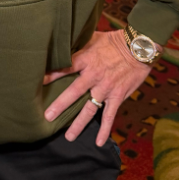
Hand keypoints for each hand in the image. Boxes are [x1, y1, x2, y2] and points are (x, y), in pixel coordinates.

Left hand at [43, 29, 151, 145]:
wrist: (139, 48)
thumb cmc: (115, 40)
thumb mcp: (94, 37)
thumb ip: (80, 43)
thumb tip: (64, 42)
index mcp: (86, 60)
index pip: (65, 68)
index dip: (52, 75)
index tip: (39, 83)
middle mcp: (94, 76)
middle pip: (73, 92)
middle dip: (60, 105)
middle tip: (47, 117)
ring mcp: (106, 88)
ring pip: (89, 109)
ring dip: (79, 124)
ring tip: (69, 136)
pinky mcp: (117, 96)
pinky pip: (110, 115)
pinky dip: (105, 129)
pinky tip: (99, 142)